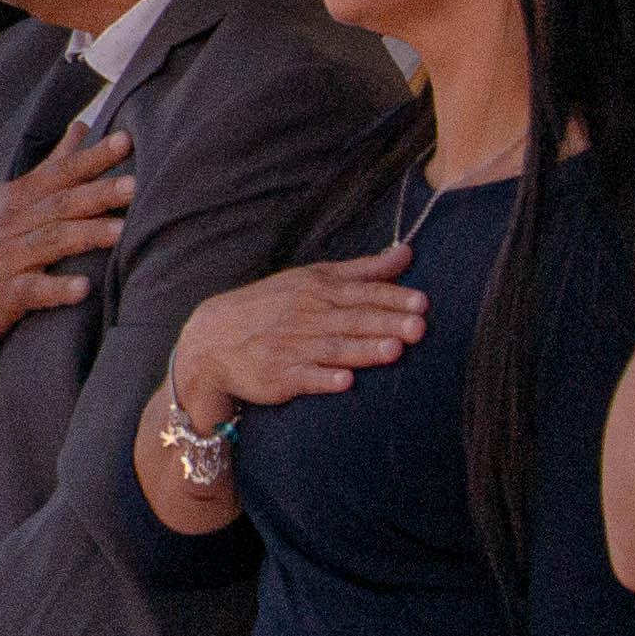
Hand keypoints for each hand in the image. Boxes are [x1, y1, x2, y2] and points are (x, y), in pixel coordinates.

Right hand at [0, 126, 136, 351]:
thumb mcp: (16, 197)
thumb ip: (53, 166)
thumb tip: (83, 128)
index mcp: (20, 197)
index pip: (60, 172)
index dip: (92, 158)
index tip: (126, 141)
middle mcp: (13, 222)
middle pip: (61, 205)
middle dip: (98, 194)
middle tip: (135, 186)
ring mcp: (7, 257)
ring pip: (51, 242)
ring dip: (87, 235)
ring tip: (122, 232)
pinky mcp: (4, 292)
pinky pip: (32, 290)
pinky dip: (57, 289)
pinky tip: (82, 289)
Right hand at [174, 246, 427, 419]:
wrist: (212, 337)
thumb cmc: (272, 306)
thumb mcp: (311, 280)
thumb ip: (362, 270)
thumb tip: (406, 253)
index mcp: (315, 290)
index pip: (360, 293)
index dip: (392, 298)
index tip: (422, 302)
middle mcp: (305, 317)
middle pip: (352, 320)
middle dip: (386, 323)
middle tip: (419, 327)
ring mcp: (290, 348)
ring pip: (333, 349)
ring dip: (363, 350)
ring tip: (394, 351)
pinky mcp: (278, 377)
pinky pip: (303, 378)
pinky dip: (323, 380)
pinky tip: (344, 382)